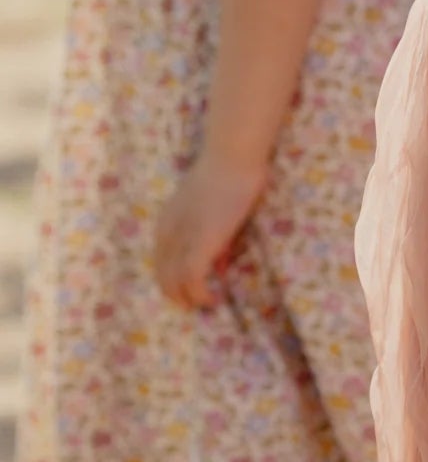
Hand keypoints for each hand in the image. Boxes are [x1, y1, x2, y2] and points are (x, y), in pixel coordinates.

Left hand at [153, 159, 267, 308]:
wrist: (231, 157)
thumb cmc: (226, 175)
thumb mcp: (212, 209)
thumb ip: (214, 237)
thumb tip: (219, 264)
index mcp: (167, 222)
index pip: (160, 262)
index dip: (173, 282)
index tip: (193, 291)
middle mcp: (168, 232)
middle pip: (163, 276)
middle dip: (179, 295)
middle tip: (200, 304)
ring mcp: (184, 237)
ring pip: (174, 282)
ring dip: (189, 298)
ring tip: (207, 303)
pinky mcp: (202, 241)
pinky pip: (192, 278)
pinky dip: (199, 293)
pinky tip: (212, 298)